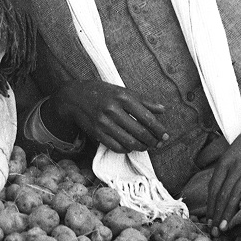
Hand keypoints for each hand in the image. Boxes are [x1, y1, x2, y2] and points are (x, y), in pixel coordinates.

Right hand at [44, 78, 168, 152]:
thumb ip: (143, 101)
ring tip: (146, 146)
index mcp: (123, 97)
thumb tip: (162, 110)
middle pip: (140, 132)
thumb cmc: (102, 92)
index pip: (147, 118)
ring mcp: (104, 123)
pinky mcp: (97, 133)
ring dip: (141, 147)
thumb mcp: (122, 91)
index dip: (159, 129)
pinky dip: (127, 149)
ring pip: (129, 142)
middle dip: (153, 141)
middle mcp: (113, 110)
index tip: (165, 135)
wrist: (75, 97)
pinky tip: (131, 146)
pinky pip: (116, 147)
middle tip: (158, 143)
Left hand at [209, 104, 240, 231]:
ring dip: (229, 212)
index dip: (210, 206)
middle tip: (214, 230)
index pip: (214, 188)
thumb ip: (224, 172)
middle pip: (223, 194)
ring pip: (236, 193)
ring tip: (225, 226)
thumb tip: (216, 192)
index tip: (208, 220)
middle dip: (217, 214)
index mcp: (224, 163)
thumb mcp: (231, 155)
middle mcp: (234, 167)